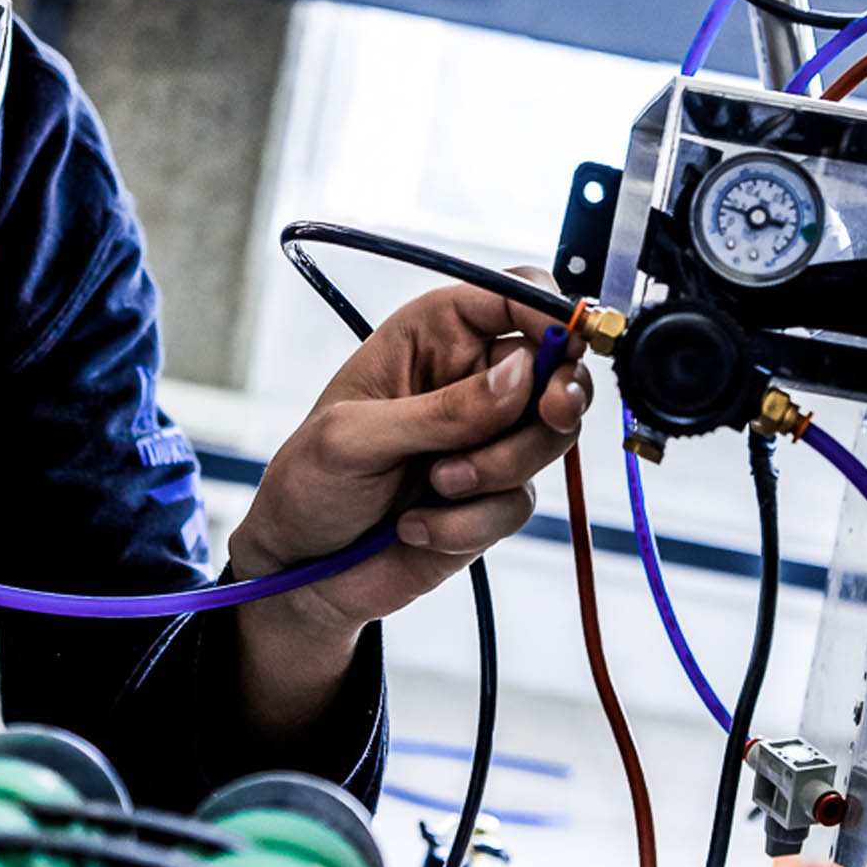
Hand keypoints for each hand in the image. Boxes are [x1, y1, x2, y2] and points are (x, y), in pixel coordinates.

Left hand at [229, 269, 593, 643]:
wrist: (301, 571)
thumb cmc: (310, 484)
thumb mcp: (358, 437)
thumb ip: (442, 410)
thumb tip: (521, 376)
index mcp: (431, 337)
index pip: (510, 295)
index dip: (548, 310)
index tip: (565, 343)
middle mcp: (468, 381)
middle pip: (555, 366)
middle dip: (557, 396)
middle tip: (549, 414)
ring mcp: (485, 440)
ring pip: (549, 439)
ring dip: (495, 469)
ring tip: (433, 486)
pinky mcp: (491, 497)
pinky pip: (518, 502)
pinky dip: (467, 522)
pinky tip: (415, 526)